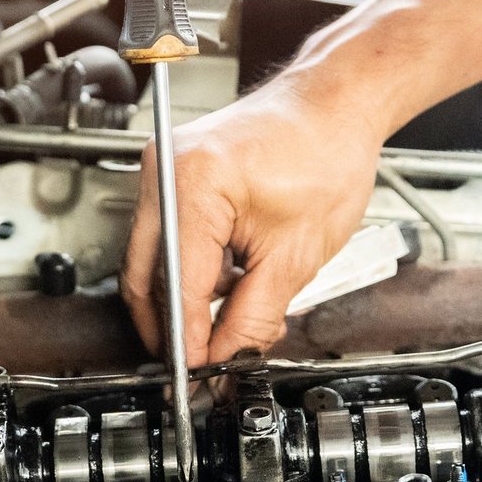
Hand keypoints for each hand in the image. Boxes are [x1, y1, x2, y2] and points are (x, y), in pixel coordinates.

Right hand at [121, 77, 382, 366]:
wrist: (336, 104)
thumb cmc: (327, 152)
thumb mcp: (297, 254)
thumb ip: (253, 317)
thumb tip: (224, 358)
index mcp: (193, 184)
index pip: (177, 286)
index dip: (188, 342)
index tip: (199, 377)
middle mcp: (164, 171)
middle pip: (146, 276)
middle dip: (173, 328)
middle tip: (199, 368)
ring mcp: (162, 170)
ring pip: (153, 261)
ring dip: (184, 300)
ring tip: (225, 328)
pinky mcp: (172, 174)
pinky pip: (167, 238)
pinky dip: (191, 272)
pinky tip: (226, 288)